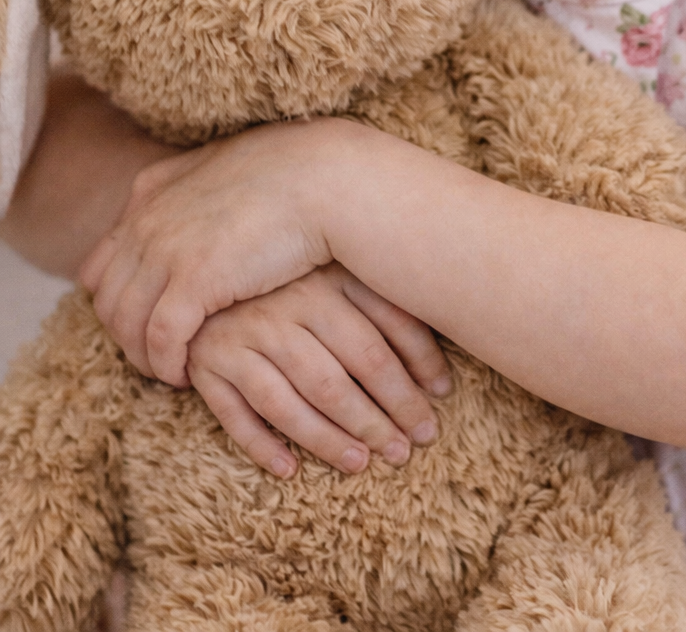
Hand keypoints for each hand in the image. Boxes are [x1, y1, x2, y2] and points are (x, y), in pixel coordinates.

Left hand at [80, 119, 347, 384]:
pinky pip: (161, 341)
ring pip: (128, 326)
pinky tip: (188, 374)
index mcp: (150, 192)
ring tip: (172, 372)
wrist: (323, 180)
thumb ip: (193, 186)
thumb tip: (191, 205)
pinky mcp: (193, 283)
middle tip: (156, 358)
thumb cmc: (290, 173)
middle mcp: (145, 221)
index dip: (118, 300)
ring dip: (145, 358)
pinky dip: (167, 364)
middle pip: (109, 300)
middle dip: (128, 336)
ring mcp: (165, 251)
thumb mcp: (224, 167)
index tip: (145, 321)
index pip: (101, 264)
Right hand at [187, 264, 451, 478]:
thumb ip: (392, 313)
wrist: (216, 254)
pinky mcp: (207, 363)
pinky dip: (261, 445)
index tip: (437, 407)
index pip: (376, 340)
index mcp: (322, 283)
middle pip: (334, 379)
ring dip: (326, 440)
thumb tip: (440, 382)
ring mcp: (240, 338)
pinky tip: (289, 470)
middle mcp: (280, 310)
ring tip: (361, 464)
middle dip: (375, 420)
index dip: (411, 379)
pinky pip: (233, 415)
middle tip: (405, 451)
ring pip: (288, 404)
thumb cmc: (300, 273)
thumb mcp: (346, 277)